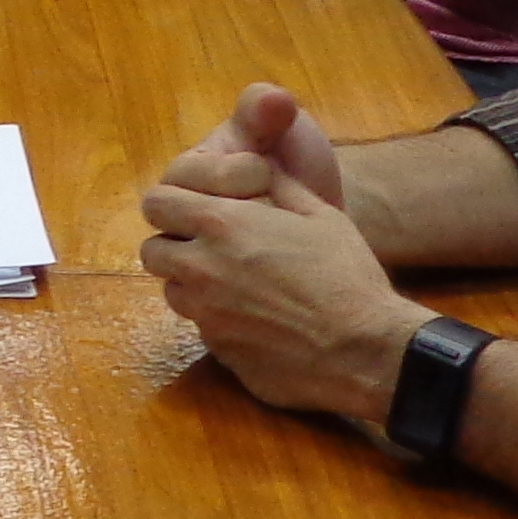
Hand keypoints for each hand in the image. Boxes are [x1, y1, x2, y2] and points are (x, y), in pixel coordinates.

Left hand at [138, 91, 416, 421]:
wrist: (365, 350)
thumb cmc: (346, 275)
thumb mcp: (319, 213)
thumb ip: (277, 185)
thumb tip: (257, 166)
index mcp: (221, 225)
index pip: (156, 203)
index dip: (172, 203)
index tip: (192, 208)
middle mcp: (201, 269)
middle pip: (152, 251)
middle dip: (174, 245)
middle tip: (209, 247)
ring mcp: (205, 315)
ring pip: (174, 292)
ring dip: (194, 284)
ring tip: (236, 283)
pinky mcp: (218, 352)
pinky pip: (202, 327)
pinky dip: (218, 318)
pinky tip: (256, 318)